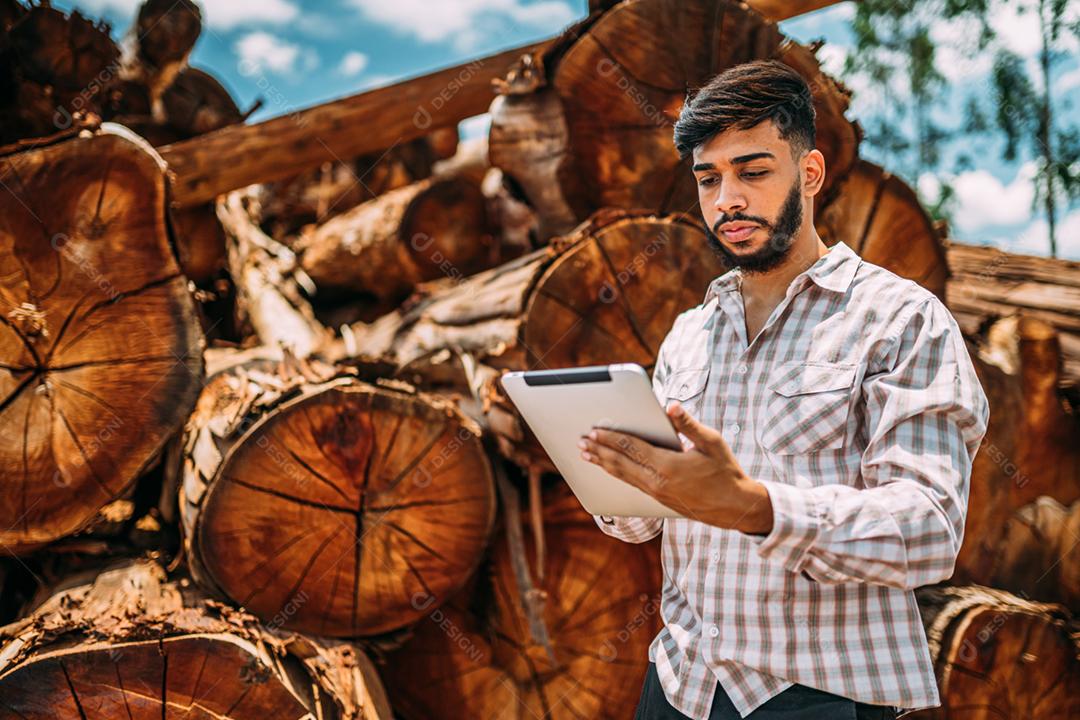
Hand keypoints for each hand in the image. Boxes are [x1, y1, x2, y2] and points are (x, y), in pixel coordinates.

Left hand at [578, 402, 772, 532]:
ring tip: (586, 454)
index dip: (611, 438)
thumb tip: (671, 406)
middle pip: (620, 463)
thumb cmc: (725, 471)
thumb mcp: (712, 443)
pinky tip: (607, 468)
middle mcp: (657, 482)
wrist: (734, 507)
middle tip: (581, 441)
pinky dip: (615, 474)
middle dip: (599, 450)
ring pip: (622, 476)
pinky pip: (630, 484)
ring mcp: (656, 493)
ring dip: (602, 463)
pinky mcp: (658, 499)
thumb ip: (689, 424)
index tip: (594, 430)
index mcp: (668, 466)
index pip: (632, 448)